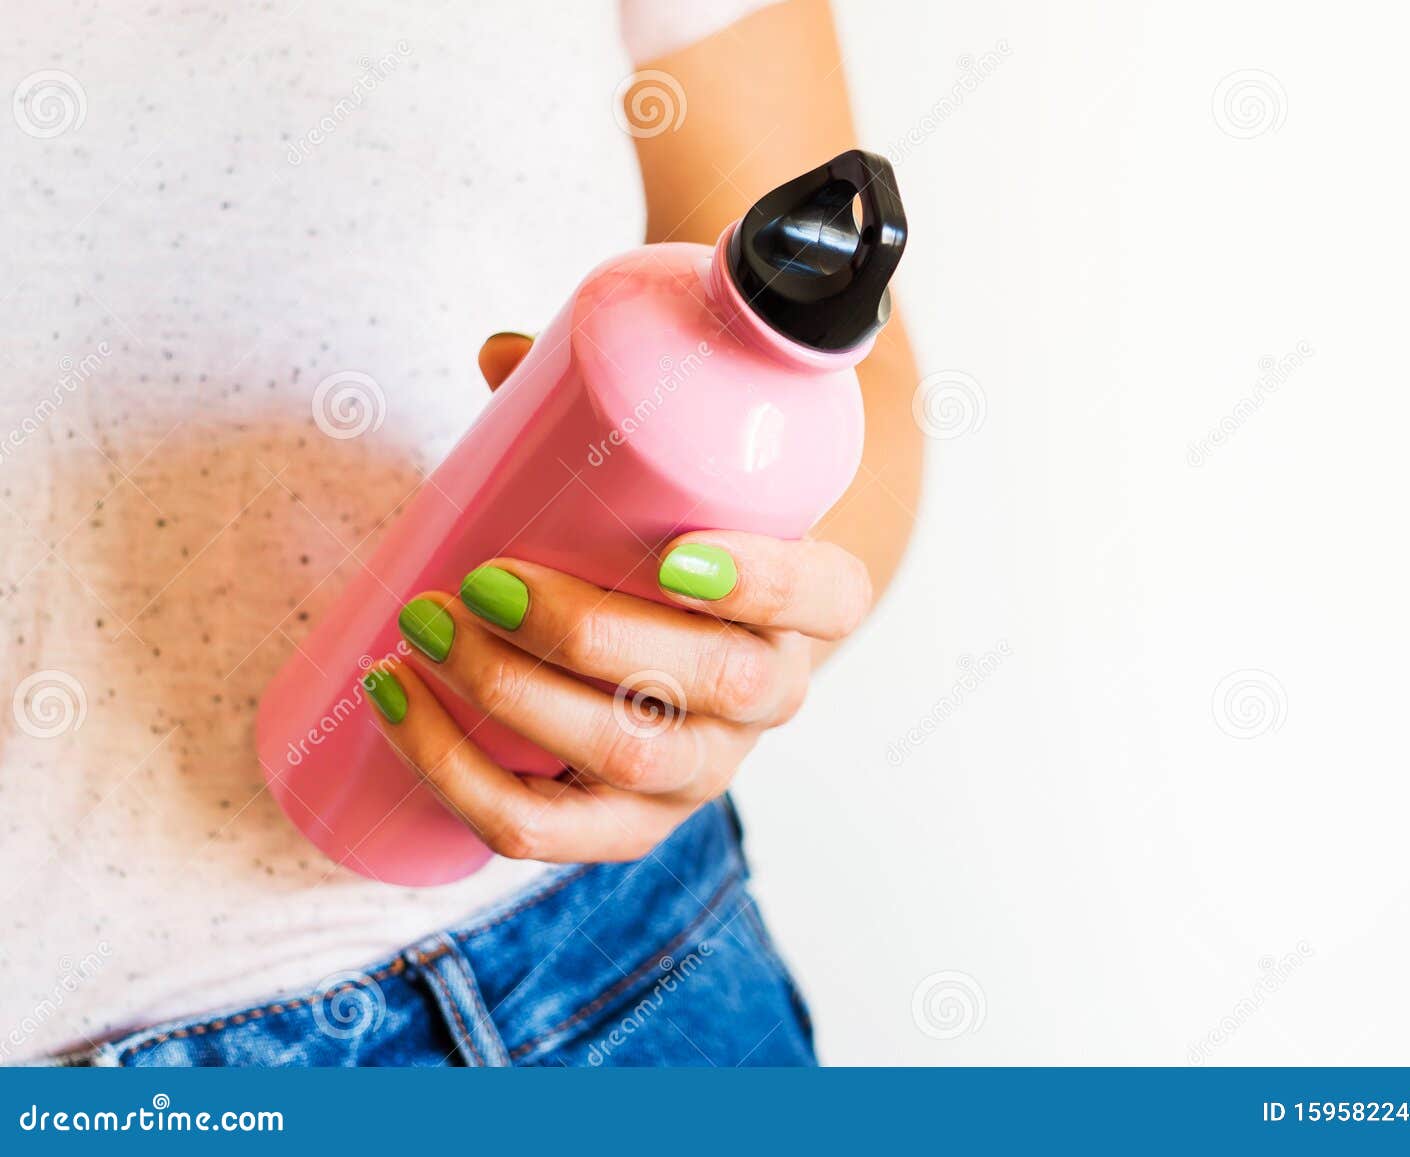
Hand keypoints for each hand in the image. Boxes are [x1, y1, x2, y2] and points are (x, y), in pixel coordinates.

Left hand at [357, 334, 872, 861]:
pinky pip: (546, 831)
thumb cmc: (666, 536)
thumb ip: (606, 407)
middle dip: (589, 634)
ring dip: (513, 696)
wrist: (672, 641)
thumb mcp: (669, 475)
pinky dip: (458, 774)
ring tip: (422, 629)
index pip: (828, 596)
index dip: (765, 582)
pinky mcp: (624, 827)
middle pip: (713, 682)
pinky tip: (397, 706)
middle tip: (486, 581)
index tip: (675, 551)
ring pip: (627, 756)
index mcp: (809, 605)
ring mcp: (701, 770)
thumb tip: (503, 356)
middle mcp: (770, 696)